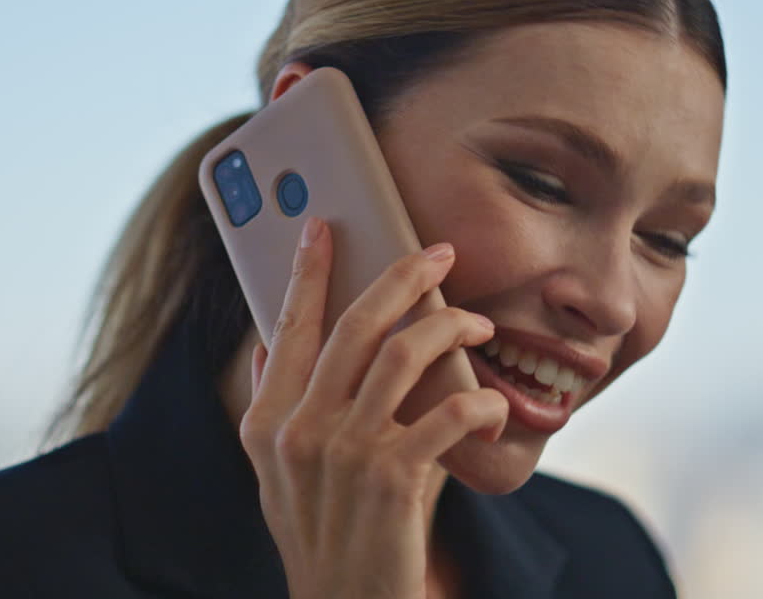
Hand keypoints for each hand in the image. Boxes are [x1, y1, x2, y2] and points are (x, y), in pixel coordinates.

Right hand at [239, 217, 507, 598]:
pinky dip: (481, 401)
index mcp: (267, 421)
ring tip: (480, 325)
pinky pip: (448, 412)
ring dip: (452, 328)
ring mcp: (346, 452)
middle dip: (404, 275)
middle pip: (356, 325)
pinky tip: (494, 407)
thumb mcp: (273, 472)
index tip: (323, 228)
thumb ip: (273, 404)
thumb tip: (270, 341)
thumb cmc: (319, 534)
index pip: (288, 326)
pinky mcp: (394, 478)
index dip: (308, 272)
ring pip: (405, 355)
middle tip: (440, 254)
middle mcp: (300, 429)